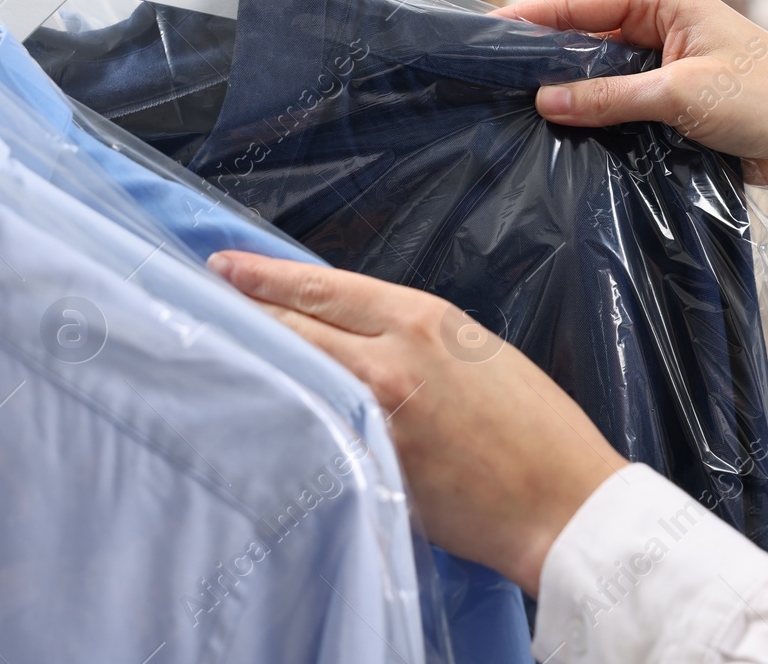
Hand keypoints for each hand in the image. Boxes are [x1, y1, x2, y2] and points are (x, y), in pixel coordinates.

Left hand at [207, 250, 627, 593]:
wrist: (563, 503)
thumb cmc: (533, 425)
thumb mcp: (473, 348)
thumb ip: (406, 333)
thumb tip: (346, 326)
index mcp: (421, 320)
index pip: (319, 287)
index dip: (263, 275)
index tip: (225, 265)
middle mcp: (389, 362)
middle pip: (293, 325)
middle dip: (245, 310)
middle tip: (204, 300)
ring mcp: (373, 419)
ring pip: (293, 375)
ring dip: (258, 360)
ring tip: (222, 347)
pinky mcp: (369, 468)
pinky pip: (312, 429)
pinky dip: (287, 413)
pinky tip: (263, 407)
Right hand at [495, 0, 767, 227]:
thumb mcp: (681, 95)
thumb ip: (608, 96)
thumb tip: (545, 99)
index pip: (578, 1)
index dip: (529, 18)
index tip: (483, 36)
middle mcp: (659, 21)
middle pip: (581, 34)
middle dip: (542, 58)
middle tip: (490, 82)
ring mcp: (663, 60)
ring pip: (595, 71)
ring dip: (567, 90)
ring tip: (514, 108)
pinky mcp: (669, 97)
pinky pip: (616, 99)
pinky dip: (592, 112)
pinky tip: (561, 131)